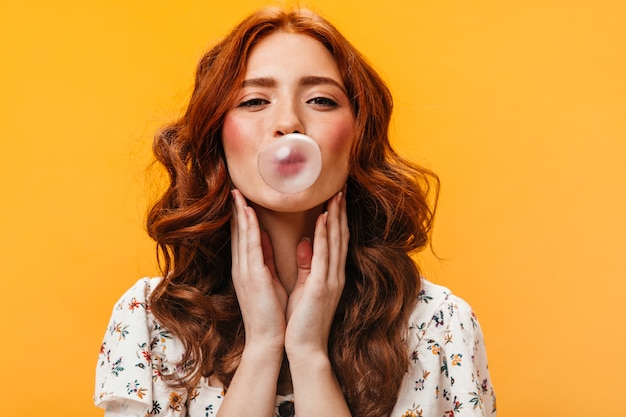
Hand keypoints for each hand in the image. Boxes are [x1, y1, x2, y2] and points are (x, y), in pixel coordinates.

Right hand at [230, 189, 287, 351]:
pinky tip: (247, 212)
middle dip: (235, 209)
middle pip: (236, 232)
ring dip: (239, 212)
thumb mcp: (268, 279)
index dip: (240, 215)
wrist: (268, 340)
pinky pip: (249, 247)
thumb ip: (264, 258)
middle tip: (234, 187)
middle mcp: (241, 267)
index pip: (242, 236)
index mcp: (246, 269)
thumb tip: (263, 236)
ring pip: (240, 235)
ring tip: (238, 192)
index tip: (240, 196)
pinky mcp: (252, 277)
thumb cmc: (272, 313)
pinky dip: (248, 228)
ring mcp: (244, 272)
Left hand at [285, 189, 348, 357]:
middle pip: (339, 235)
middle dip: (340, 210)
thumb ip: (307, 265)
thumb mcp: (305, 287)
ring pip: (335, 240)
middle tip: (340, 186)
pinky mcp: (322, 285)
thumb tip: (305, 242)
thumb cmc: (302, 320)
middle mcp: (334, 274)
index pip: (335, 240)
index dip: (336, 217)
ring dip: (335, 216)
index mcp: (330, 274)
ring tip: (335, 194)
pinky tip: (324, 218)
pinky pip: (324, 255)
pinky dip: (325, 235)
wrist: (305, 347)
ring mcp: (331, 279)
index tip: (334, 197)